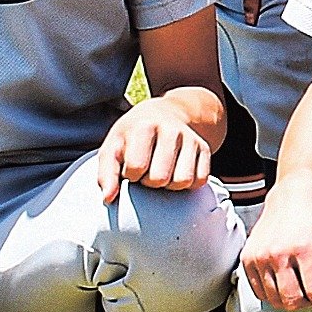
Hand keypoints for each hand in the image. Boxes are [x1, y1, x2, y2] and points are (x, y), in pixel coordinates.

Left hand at [94, 94, 214, 199]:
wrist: (164, 113)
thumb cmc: (133, 135)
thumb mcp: (112, 147)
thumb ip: (106, 173)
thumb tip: (108, 198)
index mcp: (145, 126)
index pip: (136, 168)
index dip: (128, 174)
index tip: (129, 165)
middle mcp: (171, 130)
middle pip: (159, 178)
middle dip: (148, 181)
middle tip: (145, 170)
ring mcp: (191, 138)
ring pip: (182, 181)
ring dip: (169, 185)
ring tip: (161, 172)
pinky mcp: (205, 148)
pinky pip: (200, 180)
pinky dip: (188, 184)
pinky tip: (176, 173)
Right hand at [242, 190, 311, 311]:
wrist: (293, 196)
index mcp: (306, 248)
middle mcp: (279, 253)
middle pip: (292, 300)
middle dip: (307, 304)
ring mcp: (260, 257)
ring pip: (274, 299)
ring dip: (290, 300)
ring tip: (301, 286)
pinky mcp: (248, 259)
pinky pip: (259, 292)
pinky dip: (273, 294)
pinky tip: (285, 282)